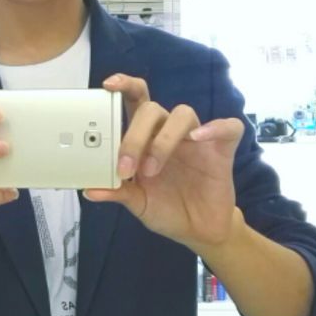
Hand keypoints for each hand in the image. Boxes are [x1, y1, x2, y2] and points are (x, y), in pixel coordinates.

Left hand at [85, 74, 243, 251]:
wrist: (197, 230)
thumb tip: (88, 190)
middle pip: (151, 108)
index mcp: (145, 136)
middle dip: (134, 135)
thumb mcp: (137, 202)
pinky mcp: (221, 150)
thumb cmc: (166, 207)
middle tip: (125, 166)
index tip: (107, 85)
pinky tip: (199, 138)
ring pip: (182, 114)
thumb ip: (116, 192)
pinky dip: (214, 127)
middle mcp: (168, 131)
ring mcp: (196, 137)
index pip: (134, 100)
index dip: (123, 86)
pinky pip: (227, 127)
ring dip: (163, 140)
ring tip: (151, 169)